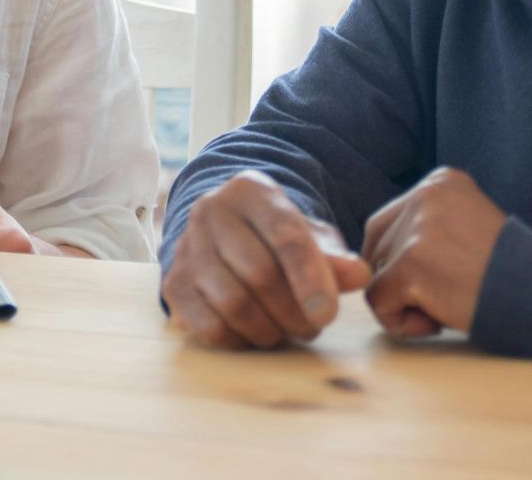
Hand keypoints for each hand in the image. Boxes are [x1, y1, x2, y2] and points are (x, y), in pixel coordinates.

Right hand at [160, 170, 371, 348]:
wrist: (226, 236)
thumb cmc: (277, 239)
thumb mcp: (311, 238)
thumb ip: (334, 257)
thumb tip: (358, 275)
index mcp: (251, 191)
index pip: (285, 235)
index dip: (310, 278)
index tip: (329, 314)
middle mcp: (211, 211)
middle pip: (259, 273)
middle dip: (294, 311)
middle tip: (313, 326)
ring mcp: (187, 248)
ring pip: (233, 303)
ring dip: (269, 330)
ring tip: (288, 331)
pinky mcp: (174, 284)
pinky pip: (209, 325)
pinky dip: (241, 340)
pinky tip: (257, 335)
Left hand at [362, 166, 507, 337]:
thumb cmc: (512, 274)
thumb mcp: (469, 226)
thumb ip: (428, 228)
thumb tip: (374, 256)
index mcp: (440, 181)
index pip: (387, 222)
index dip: (396, 260)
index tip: (430, 281)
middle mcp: (425, 195)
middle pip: (377, 246)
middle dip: (396, 281)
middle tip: (438, 299)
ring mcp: (416, 228)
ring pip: (377, 275)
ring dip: (404, 302)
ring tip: (445, 307)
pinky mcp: (410, 263)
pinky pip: (378, 301)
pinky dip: (399, 322)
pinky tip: (436, 322)